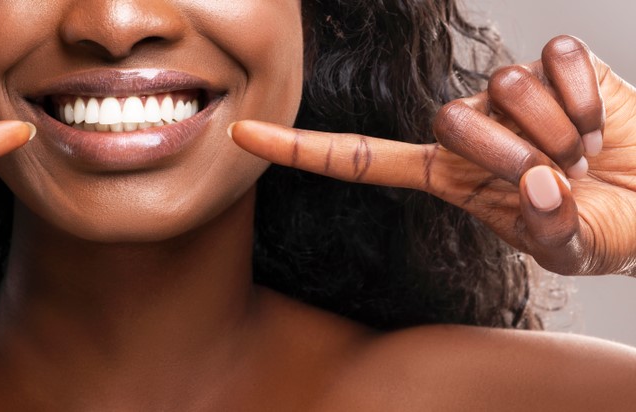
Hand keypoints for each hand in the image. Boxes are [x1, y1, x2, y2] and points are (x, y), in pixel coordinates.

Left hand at [231, 35, 635, 275]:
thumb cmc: (603, 227)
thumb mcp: (570, 248)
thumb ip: (549, 229)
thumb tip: (539, 184)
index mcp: (449, 176)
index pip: (359, 159)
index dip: (300, 149)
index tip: (241, 134)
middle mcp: (468, 128)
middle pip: (446, 119)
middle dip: (506, 153)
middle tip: (555, 175)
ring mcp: (507, 93)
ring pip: (502, 86)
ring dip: (557, 129)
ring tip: (582, 152)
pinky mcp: (555, 64)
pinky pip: (556, 60)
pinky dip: (587, 96)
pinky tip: (600, 119)